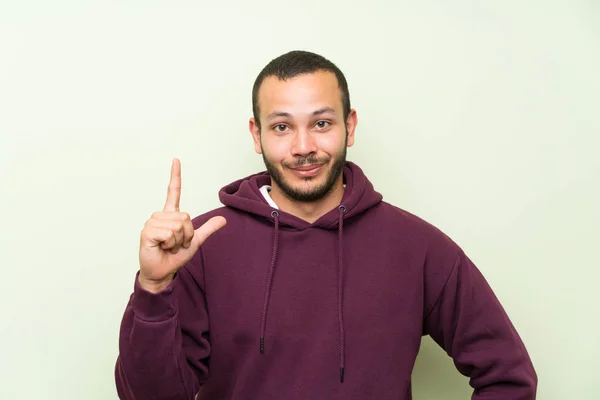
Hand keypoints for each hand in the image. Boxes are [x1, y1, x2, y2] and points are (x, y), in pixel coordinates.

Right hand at [138, 158, 226, 292]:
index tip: (176, 160)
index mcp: (171, 215)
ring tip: (169, 246)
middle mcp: (160, 216)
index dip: (176, 176)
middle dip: (186, 234)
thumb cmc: (174, 256)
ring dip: (178, 240)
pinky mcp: (147, 232)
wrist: (163, 272)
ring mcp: (152, 223)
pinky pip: (168, 233)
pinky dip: (170, 244)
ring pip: (177, 225)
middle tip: (176, 244)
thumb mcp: (195, 241)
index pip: (173, 191)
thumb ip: (207, 229)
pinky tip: (162, 247)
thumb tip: (223, 220)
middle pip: (185, 217)